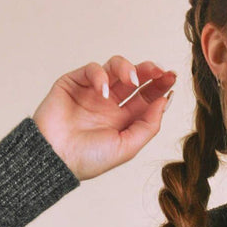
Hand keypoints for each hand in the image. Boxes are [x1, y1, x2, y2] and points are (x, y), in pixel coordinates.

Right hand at [32, 57, 177, 180]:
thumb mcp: (127, 147)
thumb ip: (148, 125)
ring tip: (131, 79)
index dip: (159, 86)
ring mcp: (92, 92)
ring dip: (127, 68)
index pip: (146, 97)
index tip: (172, 78)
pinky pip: (92, 69)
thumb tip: (165, 101)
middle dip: (149, 72)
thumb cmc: (90, 159)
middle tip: (159, 70)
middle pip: (134, 79)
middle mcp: (110, 104)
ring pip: (115, 67)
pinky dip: (100, 75)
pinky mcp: (74, 82)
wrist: (55, 158)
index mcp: (124, 120)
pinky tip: (102, 91)